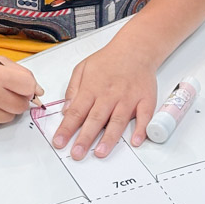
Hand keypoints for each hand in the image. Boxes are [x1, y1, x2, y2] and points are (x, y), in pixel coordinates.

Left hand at [51, 38, 157, 159]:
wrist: (135, 49)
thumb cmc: (108, 60)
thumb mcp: (83, 68)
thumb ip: (73, 89)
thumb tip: (66, 110)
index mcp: (92, 88)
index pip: (76, 111)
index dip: (67, 128)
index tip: (59, 142)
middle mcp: (109, 94)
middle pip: (95, 119)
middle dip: (85, 138)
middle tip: (77, 154)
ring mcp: (128, 98)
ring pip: (118, 120)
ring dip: (109, 138)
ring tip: (100, 152)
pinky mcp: (145, 100)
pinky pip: (144, 116)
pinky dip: (141, 129)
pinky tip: (135, 140)